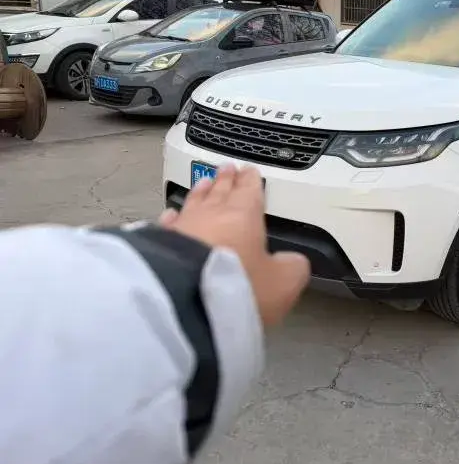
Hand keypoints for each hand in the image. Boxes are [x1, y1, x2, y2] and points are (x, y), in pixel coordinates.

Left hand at [159, 164, 309, 326]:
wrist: (180, 296)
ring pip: (194, 202)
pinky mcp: (158, 242)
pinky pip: (168, 223)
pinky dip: (173, 217)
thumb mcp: (282, 283)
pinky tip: (170, 214)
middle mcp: (213, 214)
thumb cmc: (238, 284)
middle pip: (221, 191)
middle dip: (227, 180)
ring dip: (201, 192)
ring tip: (205, 182)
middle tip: (228, 168)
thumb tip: (294, 263)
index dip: (251, 180)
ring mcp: (183, 226)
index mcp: (245, 216)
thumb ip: (293, 268)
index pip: (250, 191)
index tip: (249, 170)